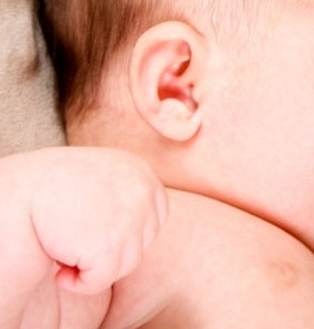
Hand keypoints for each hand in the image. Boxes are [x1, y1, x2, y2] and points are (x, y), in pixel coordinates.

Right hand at [3, 147, 167, 294]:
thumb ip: (128, 194)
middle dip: (108, 247)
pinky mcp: (110, 247)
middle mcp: (143, 193)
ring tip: (65, 242)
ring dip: (92, 264)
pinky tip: (57, 264)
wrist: (17, 190)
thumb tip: (149, 221)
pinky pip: (101, 280)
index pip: (152, 219)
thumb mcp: (103, 178)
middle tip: (73, 232)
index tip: (90, 222)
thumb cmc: (52, 186)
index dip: (121, 231)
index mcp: (143, 174)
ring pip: (124, 265)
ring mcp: (131, 219)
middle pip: (141, 244)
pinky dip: (78, 282)